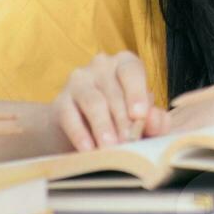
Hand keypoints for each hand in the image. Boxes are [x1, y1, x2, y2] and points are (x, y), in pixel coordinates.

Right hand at [50, 51, 168, 151]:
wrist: (81, 129)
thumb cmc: (120, 118)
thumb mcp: (141, 119)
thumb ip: (154, 120)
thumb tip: (154, 119)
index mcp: (125, 64)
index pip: (132, 71)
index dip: (137, 93)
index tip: (139, 116)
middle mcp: (101, 65)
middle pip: (114, 92)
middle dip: (123, 120)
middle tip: (128, 143)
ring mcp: (78, 81)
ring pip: (93, 102)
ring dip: (103, 127)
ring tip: (110, 147)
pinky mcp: (60, 101)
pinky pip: (69, 116)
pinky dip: (80, 134)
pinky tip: (88, 150)